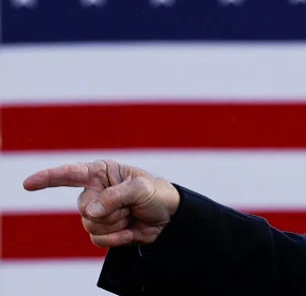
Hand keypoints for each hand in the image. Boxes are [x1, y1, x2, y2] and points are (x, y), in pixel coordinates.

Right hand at [22, 160, 180, 247]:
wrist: (171, 219)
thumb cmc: (158, 194)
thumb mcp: (142, 188)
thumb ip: (115, 196)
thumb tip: (90, 211)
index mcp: (102, 172)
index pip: (70, 173)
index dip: (48, 178)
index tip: (28, 184)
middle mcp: (95, 191)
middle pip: (82, 207)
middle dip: (108, 211)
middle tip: (128, 207)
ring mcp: (98, 212)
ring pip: (89, 225)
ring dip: (114, 224)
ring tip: (130, 216)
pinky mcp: (103, 230)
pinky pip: (96, 239)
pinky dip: (115, 238)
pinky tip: (129, 231)